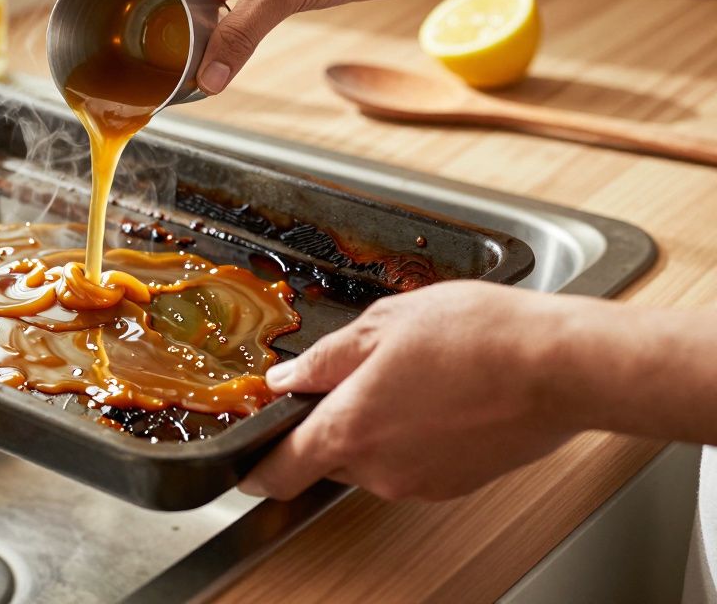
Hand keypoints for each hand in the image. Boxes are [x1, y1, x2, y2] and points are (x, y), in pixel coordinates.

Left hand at [240, 281, 585, 500]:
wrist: (560, 367)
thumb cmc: (479, 337)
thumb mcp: (383, 324)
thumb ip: (326, 359)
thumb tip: (289, 379)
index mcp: (349, 429)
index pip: (281, 470)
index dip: (258, 467)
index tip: (248, 464)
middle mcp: (379, 469)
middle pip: (329, 456)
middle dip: (334, 421)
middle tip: (361, 373)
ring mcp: (419, 483)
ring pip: (373, 458)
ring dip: (379, 424)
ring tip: (415, 374)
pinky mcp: (454, 484)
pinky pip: (413, 461)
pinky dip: (415, 434)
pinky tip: (443, 394)